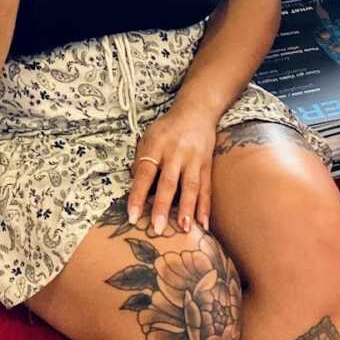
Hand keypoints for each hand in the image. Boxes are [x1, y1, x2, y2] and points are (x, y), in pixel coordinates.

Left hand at [127, 103, 216, 234]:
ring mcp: (193, 159)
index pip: (144, 173)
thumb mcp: (148, 137)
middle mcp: (175, 153)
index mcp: (156, 146)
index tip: (132, 216)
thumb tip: (136, 191)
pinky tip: (203, 223)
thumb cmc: (167, 129)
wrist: (197, 111)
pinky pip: (206, 188)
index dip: (138, 195)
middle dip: (163, 206)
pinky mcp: (207, 164)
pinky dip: (205, 207)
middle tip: (158, 228)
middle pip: (168, 182)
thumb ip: (141, 162)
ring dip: (187, 209)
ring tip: (184, 228)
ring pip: (190, 186)